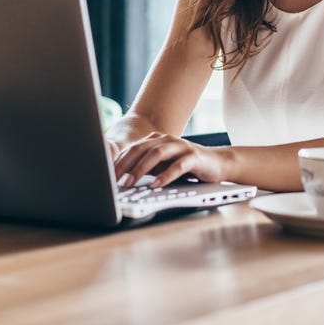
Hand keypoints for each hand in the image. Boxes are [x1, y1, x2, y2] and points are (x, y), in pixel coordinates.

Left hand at [113, 133, 230, 188]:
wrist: (217, 163)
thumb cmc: (185, 166)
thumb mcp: (161, 166)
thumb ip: (144, 168)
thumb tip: (120, 179)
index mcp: (156, 140)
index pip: (131, 149)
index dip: (117, 162)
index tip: (106, 177)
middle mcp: (166, 140)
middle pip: (140, 150)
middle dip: (125, 165)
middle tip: (114, 180)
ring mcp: (180, 146)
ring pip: (156, 154)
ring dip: (141, 169)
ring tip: (131, 183)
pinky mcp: (194, 157)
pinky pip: (177, 166)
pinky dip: (165, 175)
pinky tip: (156, 185)